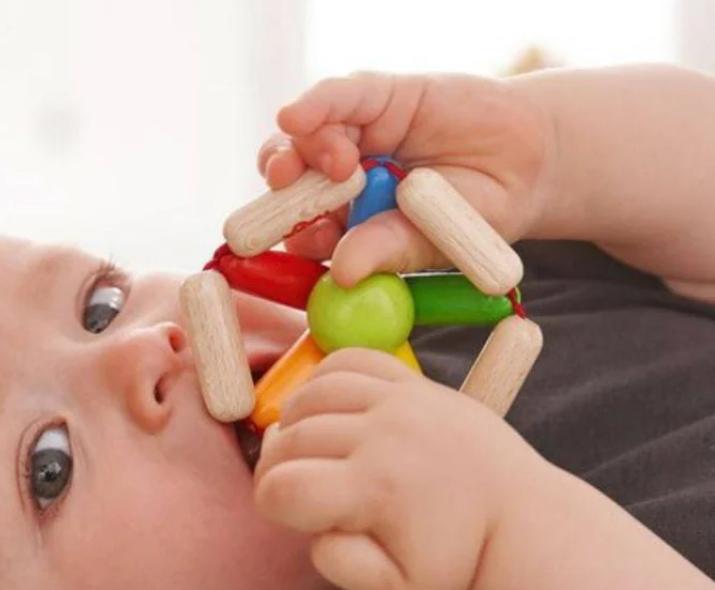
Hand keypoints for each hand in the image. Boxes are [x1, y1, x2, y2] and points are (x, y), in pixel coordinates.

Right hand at [253, 348, 548, 589]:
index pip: (282, 488)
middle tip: (294, 490)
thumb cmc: (453, 560)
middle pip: (289, 440)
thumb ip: (339, 564)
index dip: (270, 505)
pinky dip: (322, 382)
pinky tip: (327, 412)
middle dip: (277, 469)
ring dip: (294, 425)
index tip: (290, 516)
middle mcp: (387, 435)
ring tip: (308, 453)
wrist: (518, 520)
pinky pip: (347, 361)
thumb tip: (312, 523)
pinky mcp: (413, 383)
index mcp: (379, 490)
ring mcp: (401, 401)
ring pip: (310, 395)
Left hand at [256, 72, 554, 285]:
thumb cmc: (475, 217)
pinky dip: (316, 104)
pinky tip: (298, 116)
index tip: (300, 240)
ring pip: (306, 140)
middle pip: (289, 185)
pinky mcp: (377, 96)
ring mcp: (355, 136)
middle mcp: (339, 183)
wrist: (527, 167)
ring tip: (341, 163)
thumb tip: (345, 272)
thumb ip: (390, 251)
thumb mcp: (435, 242)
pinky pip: (339, 96)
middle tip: (289, 192)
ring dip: (305, 150)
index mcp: (344, 226)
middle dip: (282, 190)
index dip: (292, 235)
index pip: (301, 231)